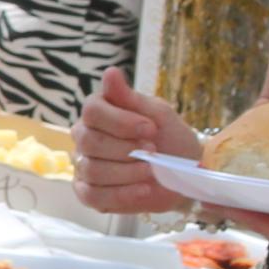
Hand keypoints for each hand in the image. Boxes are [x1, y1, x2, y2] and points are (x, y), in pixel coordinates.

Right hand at [71, 66, 202, 216]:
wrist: (184, 174)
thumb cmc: (170, 139)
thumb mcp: (158, 114)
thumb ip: (130, 97)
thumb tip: (110, 72)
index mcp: (99, 113)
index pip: (92, 111)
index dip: (121, 122)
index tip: (151, 129)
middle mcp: (84, 137)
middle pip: (90, 141)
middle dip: (126, 149)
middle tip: (153, 151)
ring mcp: (84, 166)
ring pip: (92, 170)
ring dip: (128, 172)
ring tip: (152, 171)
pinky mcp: (88, 192)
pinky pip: (92, 196)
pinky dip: (121, 194)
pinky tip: (143, 190)